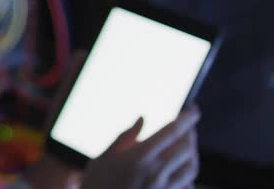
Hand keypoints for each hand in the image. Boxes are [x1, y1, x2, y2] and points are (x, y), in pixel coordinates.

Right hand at [81, 106, 200, 188]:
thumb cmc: (97, 186)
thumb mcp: (102, 159)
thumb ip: (124, 138)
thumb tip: (141, 120)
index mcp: (139, 157)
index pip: (172, 131)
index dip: (187, 118)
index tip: (193, 109)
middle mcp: (156, 172)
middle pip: (186, 147)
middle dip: (190, 134)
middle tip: (187, 126)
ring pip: (191, 167)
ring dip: (192, 154)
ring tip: (187, 146)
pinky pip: (188, 186)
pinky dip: (188, 176)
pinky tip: (181, 171)